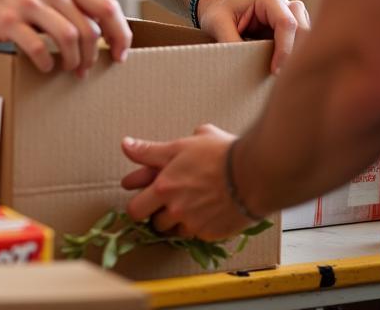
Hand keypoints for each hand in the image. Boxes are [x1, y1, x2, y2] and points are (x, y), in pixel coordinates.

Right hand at [0, 0, 131, 75]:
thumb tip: (97, 28)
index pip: (107, 7)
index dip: (120, 34)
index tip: (120, 52)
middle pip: (90, 29)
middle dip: (94, 56)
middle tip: (86, 69)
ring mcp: (29, 4)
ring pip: (70, 38)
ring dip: (74, 61)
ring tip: (68, 69)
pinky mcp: (8, 20)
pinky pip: (38, 47)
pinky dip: (46, 62)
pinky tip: (44, 65)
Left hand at [121, 124, 248, 239]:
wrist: (253, 173)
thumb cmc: (219, 154)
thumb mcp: (180, 145)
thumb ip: (150, 150)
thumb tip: (127, 145)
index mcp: (164, 187)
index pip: (135, 208)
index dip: (135, 203)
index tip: (137, 198)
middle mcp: (175, 209)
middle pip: (152, 224)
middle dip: (153, 214)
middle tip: (160, 204)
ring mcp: (193, 224)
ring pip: (173, 232)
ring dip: (174, 222)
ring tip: (183, 207)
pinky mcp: (211, 234)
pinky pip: (196, 235)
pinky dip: (196, 226)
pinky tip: (203, 212)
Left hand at [196, 0, 310, 74]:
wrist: (218, 5)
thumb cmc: (217, 10)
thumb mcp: (217, 24)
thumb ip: (231, 41)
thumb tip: (244, 65)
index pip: (287, 24)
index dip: (285, 49)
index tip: (275, 70)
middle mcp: (286, 6)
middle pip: (304, 32)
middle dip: (295, 55)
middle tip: (281, 78)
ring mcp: (292, 18)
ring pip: (307, 40)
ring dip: (297, 58)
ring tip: (281, 77)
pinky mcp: (292, 31)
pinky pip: (301, 46)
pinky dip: (294, 59)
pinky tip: (283, 71)